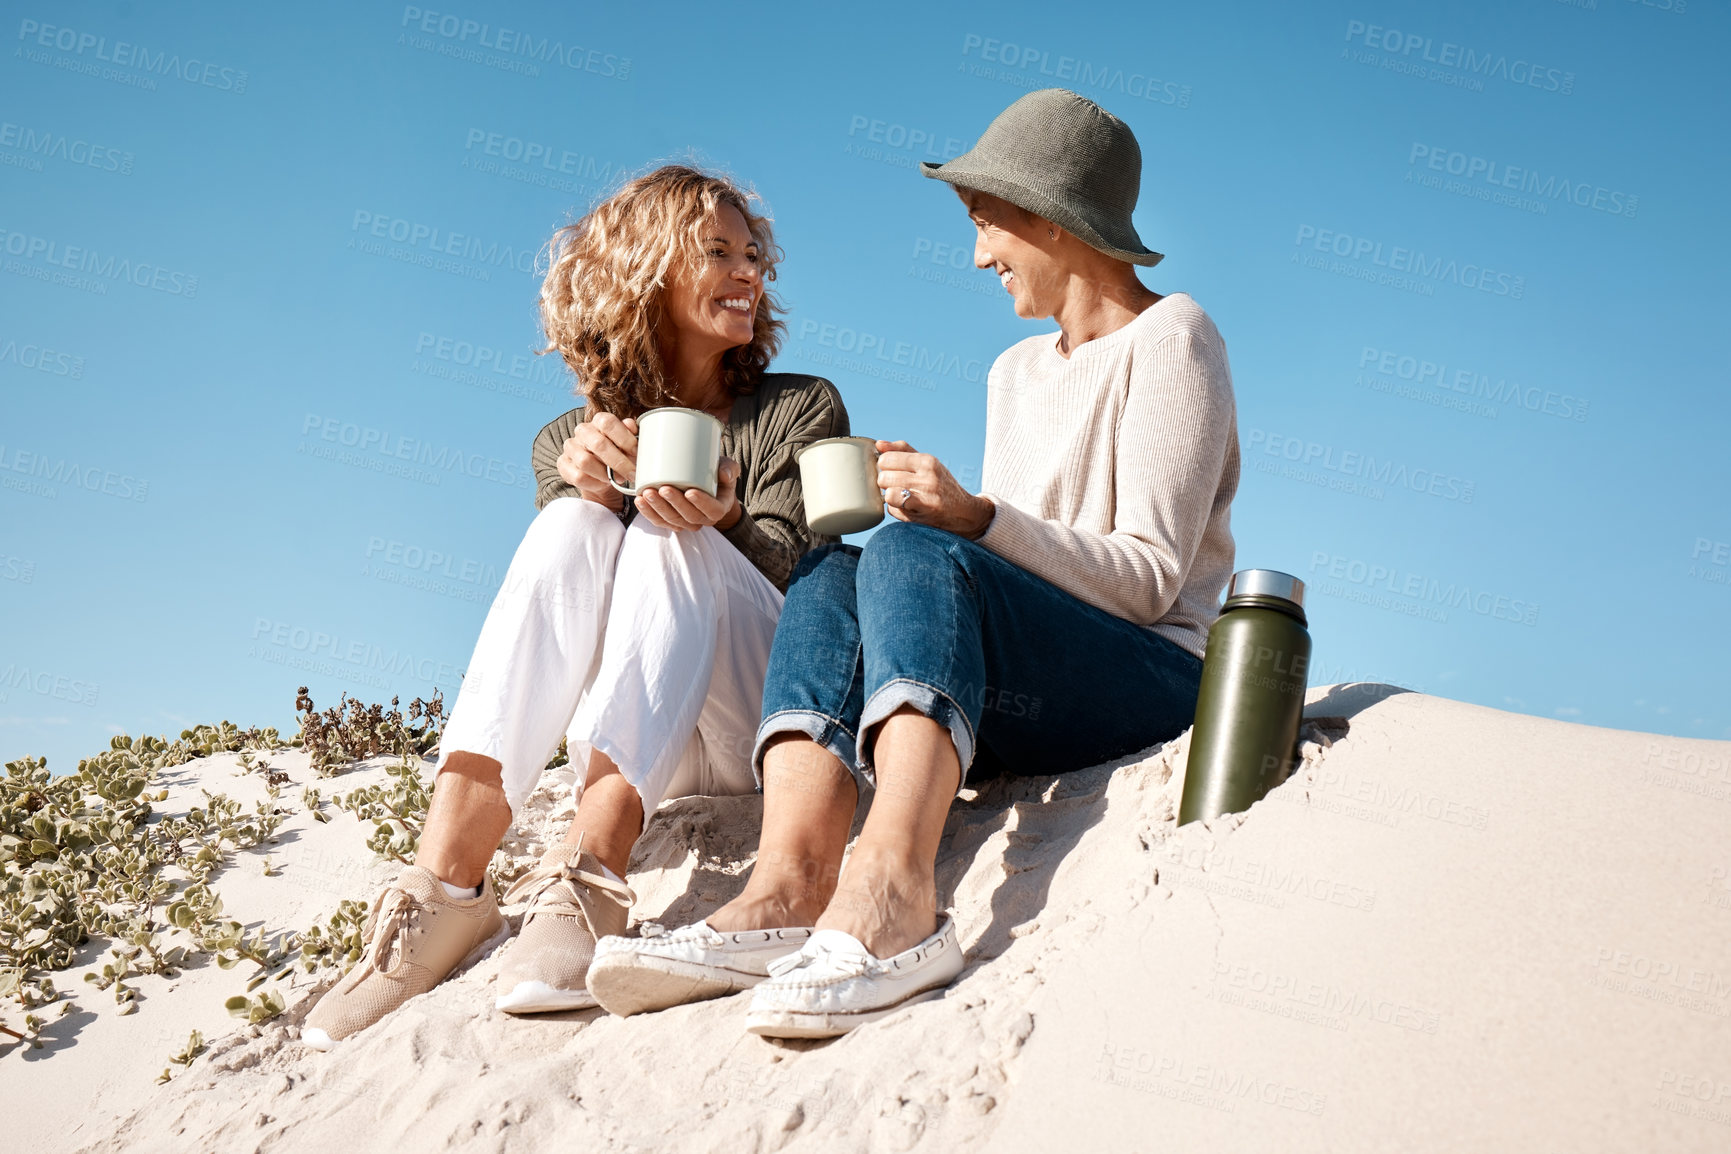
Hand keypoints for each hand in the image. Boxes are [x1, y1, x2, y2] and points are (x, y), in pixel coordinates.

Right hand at [557, 413, 638, 512]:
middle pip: (598, 444)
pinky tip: (603, 483)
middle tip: (632, 474)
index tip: (637, 453)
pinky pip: (578, 476)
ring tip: (618, 479)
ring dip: (605, 474)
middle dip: (619, 462)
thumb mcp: (629, 446)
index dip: (624, 439)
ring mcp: (571, 447)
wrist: (603, 475)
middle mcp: (583, 431)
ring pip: (585, 461)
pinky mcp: (563, 464)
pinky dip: (595, 483)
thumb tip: (631, 426)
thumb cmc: (619, 455)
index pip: (608, 423)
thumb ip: (631, 434)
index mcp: (599, 421)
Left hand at [634, 457, 742, 532]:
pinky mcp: (670, 519)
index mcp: (718, 508)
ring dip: (657, 508)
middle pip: (688, 517)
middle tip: (663, 488)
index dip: (701, 503)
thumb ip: (729, 468)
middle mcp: (702, 519)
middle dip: (674, 504)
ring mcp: (685, 521)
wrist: (706, 483)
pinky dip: (648, 512)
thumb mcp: (728, 468)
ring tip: (647, 493)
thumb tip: (724, 473)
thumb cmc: (716, 474)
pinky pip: (659, 521)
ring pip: (671, 520)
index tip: (690, 491)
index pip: (712, 510)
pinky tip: (639, 501)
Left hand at [875, 441, 993, 537]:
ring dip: (890, 496)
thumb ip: (903, 451)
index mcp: (927, 461)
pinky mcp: (921, 517)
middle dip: (886, 482)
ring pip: (887, 494)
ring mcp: (925, 499)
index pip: (886, 459)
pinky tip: (906, 507)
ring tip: (900, 495)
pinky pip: (893, 510)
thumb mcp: (928, 463)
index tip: (892, 470)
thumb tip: (879, 444)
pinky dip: (896, 509)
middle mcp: (927, 478)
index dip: (884, 466)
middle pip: (883, 477)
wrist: (964, 513)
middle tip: (896, 484)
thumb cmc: (941, 485)